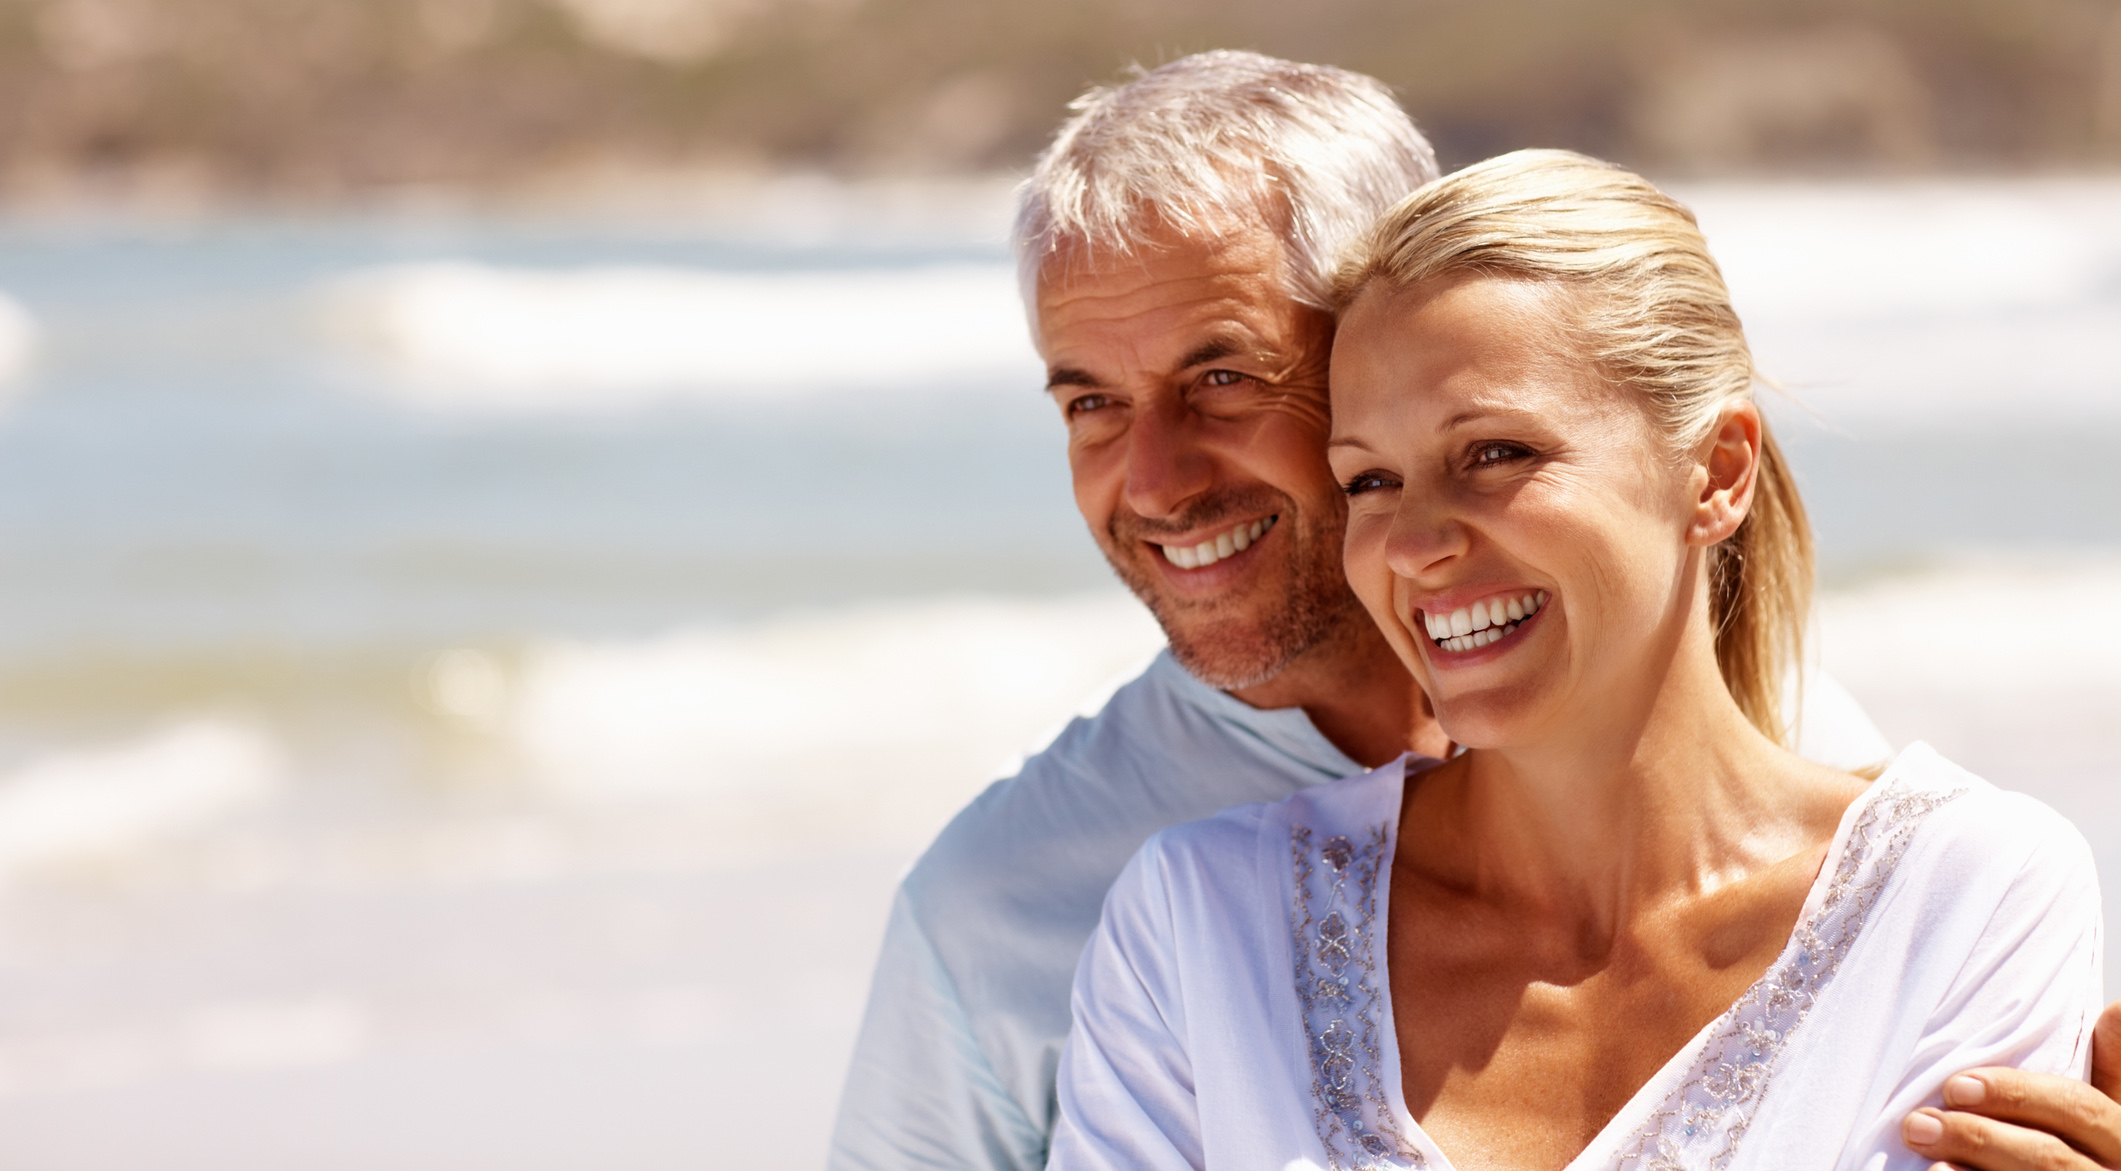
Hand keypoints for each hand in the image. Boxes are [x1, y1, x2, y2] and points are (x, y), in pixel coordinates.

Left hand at [1901, 1000, 2120, 1169]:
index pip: (2078, 1109)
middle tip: (1918, 1124)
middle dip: (1980, 1138)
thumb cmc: (2092, 1154)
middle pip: (2050, 1158)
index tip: (1955, 1085)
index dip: (2017, 1095)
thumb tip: (2114, 1010)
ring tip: (1927, 1165)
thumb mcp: (2114, 1117)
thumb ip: (2114, 1071)